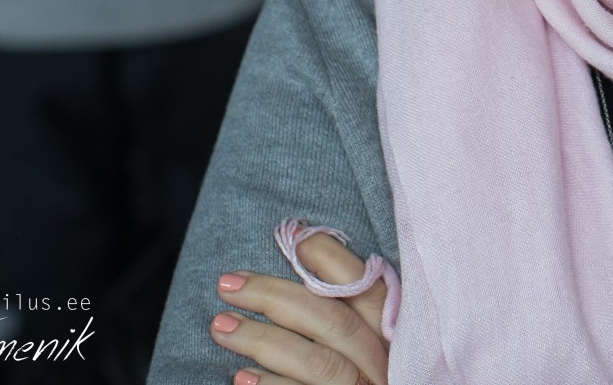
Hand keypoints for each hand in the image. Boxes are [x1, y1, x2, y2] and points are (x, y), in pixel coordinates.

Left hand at [210, 232, 388, 384]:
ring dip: (264, 342)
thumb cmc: (356, 377)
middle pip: (334, 324)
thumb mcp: (360, 341)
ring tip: (221, 326)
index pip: (370, 289)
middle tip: (227, 284)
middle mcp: (383, 367)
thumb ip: (340, 302)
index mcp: (392, 337)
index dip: (333, 262)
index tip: (293, 242)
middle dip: (276, 298)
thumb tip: (303, 241)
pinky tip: (242, 380)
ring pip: (320, 366)